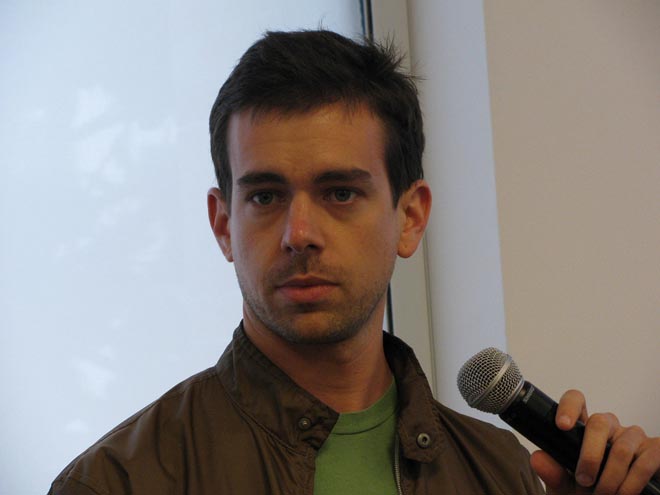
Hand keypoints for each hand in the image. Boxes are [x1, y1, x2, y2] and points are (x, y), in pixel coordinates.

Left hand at [530, 389, 659, 493]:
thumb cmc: (587, 492)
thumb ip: (553, 472)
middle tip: (583, 481)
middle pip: (599, 423)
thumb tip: (537, 458)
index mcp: (584, 428)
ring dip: (610, 477)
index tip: (562, 425)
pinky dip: (631, 483)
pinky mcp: (655, 451)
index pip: (576, 400)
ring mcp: (633, 437)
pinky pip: (644, 462)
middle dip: (590, 455)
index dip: (569, 406)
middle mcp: (609, 427)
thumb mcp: (566, 485)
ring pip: (621, 447)